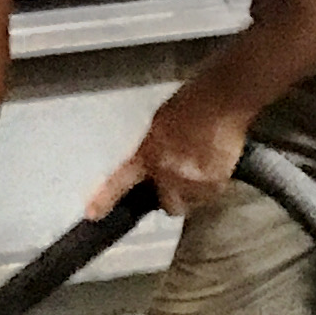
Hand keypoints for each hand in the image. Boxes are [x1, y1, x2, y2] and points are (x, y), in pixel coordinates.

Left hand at [89, 76, 250, 219]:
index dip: (106, 199)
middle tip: (182, 184)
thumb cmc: (192, 101)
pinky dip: (212, 185)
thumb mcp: (160, 122)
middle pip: (169, 205)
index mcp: (149, 153)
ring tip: (203, 167)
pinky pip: (211, 195)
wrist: (223, 100)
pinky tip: (215, 164)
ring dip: (195, 192)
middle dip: (174, 198)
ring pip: (192, 202)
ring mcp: (192, 181)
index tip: (93, 214)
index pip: (121, 180)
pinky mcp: (215, 183)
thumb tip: (153, 165)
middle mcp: (168, 172)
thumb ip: (153, 148)